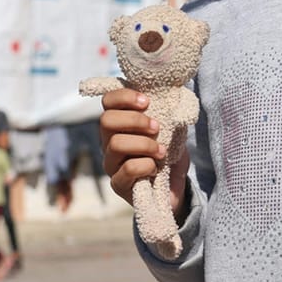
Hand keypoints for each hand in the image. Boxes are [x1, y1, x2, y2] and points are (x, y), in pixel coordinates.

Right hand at [96, 87, 188, 219]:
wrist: (175, 187)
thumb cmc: (170, 150)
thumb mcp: (171, 125)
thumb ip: (166, 109)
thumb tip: (171, 94)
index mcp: (121, 123)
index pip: (108, 101)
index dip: (124, 96)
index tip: (147, 101)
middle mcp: (110, 142)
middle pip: (106, 120)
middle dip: (135, 120)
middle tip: (156, 127)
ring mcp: (111, 164)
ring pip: (116, 143)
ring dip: (145, 144)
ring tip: (161, 151)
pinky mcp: (118, 184)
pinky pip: (127, 168)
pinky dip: (147, 165)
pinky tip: (156, 168)